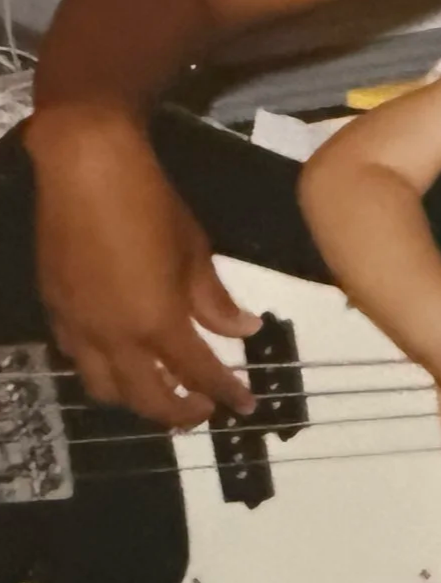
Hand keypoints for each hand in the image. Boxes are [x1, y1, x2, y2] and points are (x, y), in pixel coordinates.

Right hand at [32, 112, 258, 425]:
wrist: (85, 170)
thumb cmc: (150, 205)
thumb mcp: (195, 252)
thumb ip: (215, 300)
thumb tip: (245, 330)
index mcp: (156, 322)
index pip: (198, 373)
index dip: (225, 393)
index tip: (246, 405)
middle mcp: (112, 336)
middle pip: (146, 397)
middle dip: (179, 412)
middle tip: (205, 411)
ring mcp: (77, 326)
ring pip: (104, 387)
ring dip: (137, 400)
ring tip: (164, 393)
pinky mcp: (54, 309)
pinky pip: (77, 358)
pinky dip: (103, 371)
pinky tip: (120, 361)